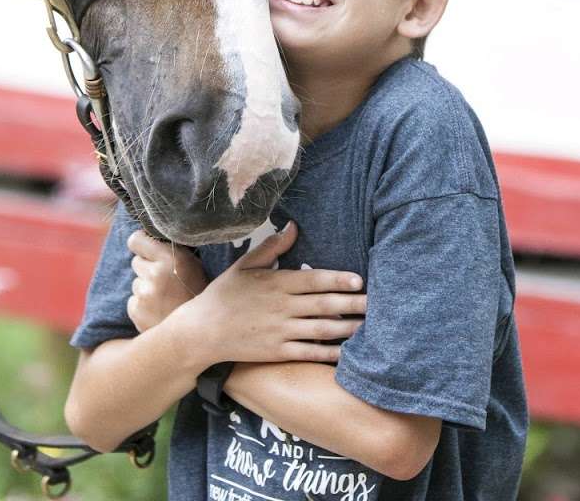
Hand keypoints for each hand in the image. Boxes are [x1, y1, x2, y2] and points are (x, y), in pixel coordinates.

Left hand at [127, 230, 208, 331]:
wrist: (201, 333)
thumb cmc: (199, 294)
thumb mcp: (192, 264)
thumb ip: (170, 250)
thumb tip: (148, 237)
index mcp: (171, 257)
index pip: (136, 240)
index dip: (141, 244)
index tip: (147, 249)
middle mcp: (155, 274)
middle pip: (136, 262)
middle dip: (147, 268)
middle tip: (166, 281)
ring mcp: (144, 294)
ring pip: (136, 283)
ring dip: (146, 288)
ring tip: (166, 299)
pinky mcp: (136, 311)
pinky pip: (132, 301)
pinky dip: (142, 306)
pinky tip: (159, 312)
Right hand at [175, 221, 366, 368]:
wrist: (203, 331)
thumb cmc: (224, 294)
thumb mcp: (245, 265)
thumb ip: (272, 247)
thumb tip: (293, 227)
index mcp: (276, 283)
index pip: (314, 280)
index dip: (338, 280)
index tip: (360, 280)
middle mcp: (282, 307)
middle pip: (324, 305)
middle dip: (352, 304)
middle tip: (377, 304)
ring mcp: (281, 332)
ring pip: (322, 330)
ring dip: (347, 328)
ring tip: (370, 326)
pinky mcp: (278, 352)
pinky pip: (310, 353)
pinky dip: (330, 353)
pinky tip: (347, 352)